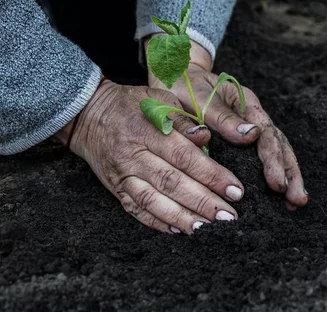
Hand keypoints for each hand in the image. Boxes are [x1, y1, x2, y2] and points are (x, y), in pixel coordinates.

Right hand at [56, 79, 243, 233]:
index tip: (235, 190)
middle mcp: (133, 155)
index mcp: (147, 130)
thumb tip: (205, 137)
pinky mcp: (115, 189)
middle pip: (172, 183)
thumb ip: (183, 118)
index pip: (184, 156)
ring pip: (154, 201)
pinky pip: (136, 210)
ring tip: (209, 229)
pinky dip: (157, 222)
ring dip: (183, 218)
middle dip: (203, 202)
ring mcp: (122, 175)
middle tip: (229, 217)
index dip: (211, 175)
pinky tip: (179, 231)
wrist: (88, 114)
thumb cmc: (132, 104)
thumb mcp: (159, 98)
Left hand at [147, 40, 308, 209]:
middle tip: (297, 199)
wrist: (175, 79)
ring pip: (278, 152)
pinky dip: (276, 175)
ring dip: (289, 177)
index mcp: (247, 104)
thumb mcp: (198, 97)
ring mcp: (251, 129)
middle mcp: (254, 117)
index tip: (277, 183)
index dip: (273, 160)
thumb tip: (251, 135)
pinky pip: (264, 158)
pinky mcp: (244, 141)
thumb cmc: (183, 87)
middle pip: (280, 145)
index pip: (267, 134)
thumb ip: (223, 117)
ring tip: (296, 202)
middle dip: (290, 173)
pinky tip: (282, 196)